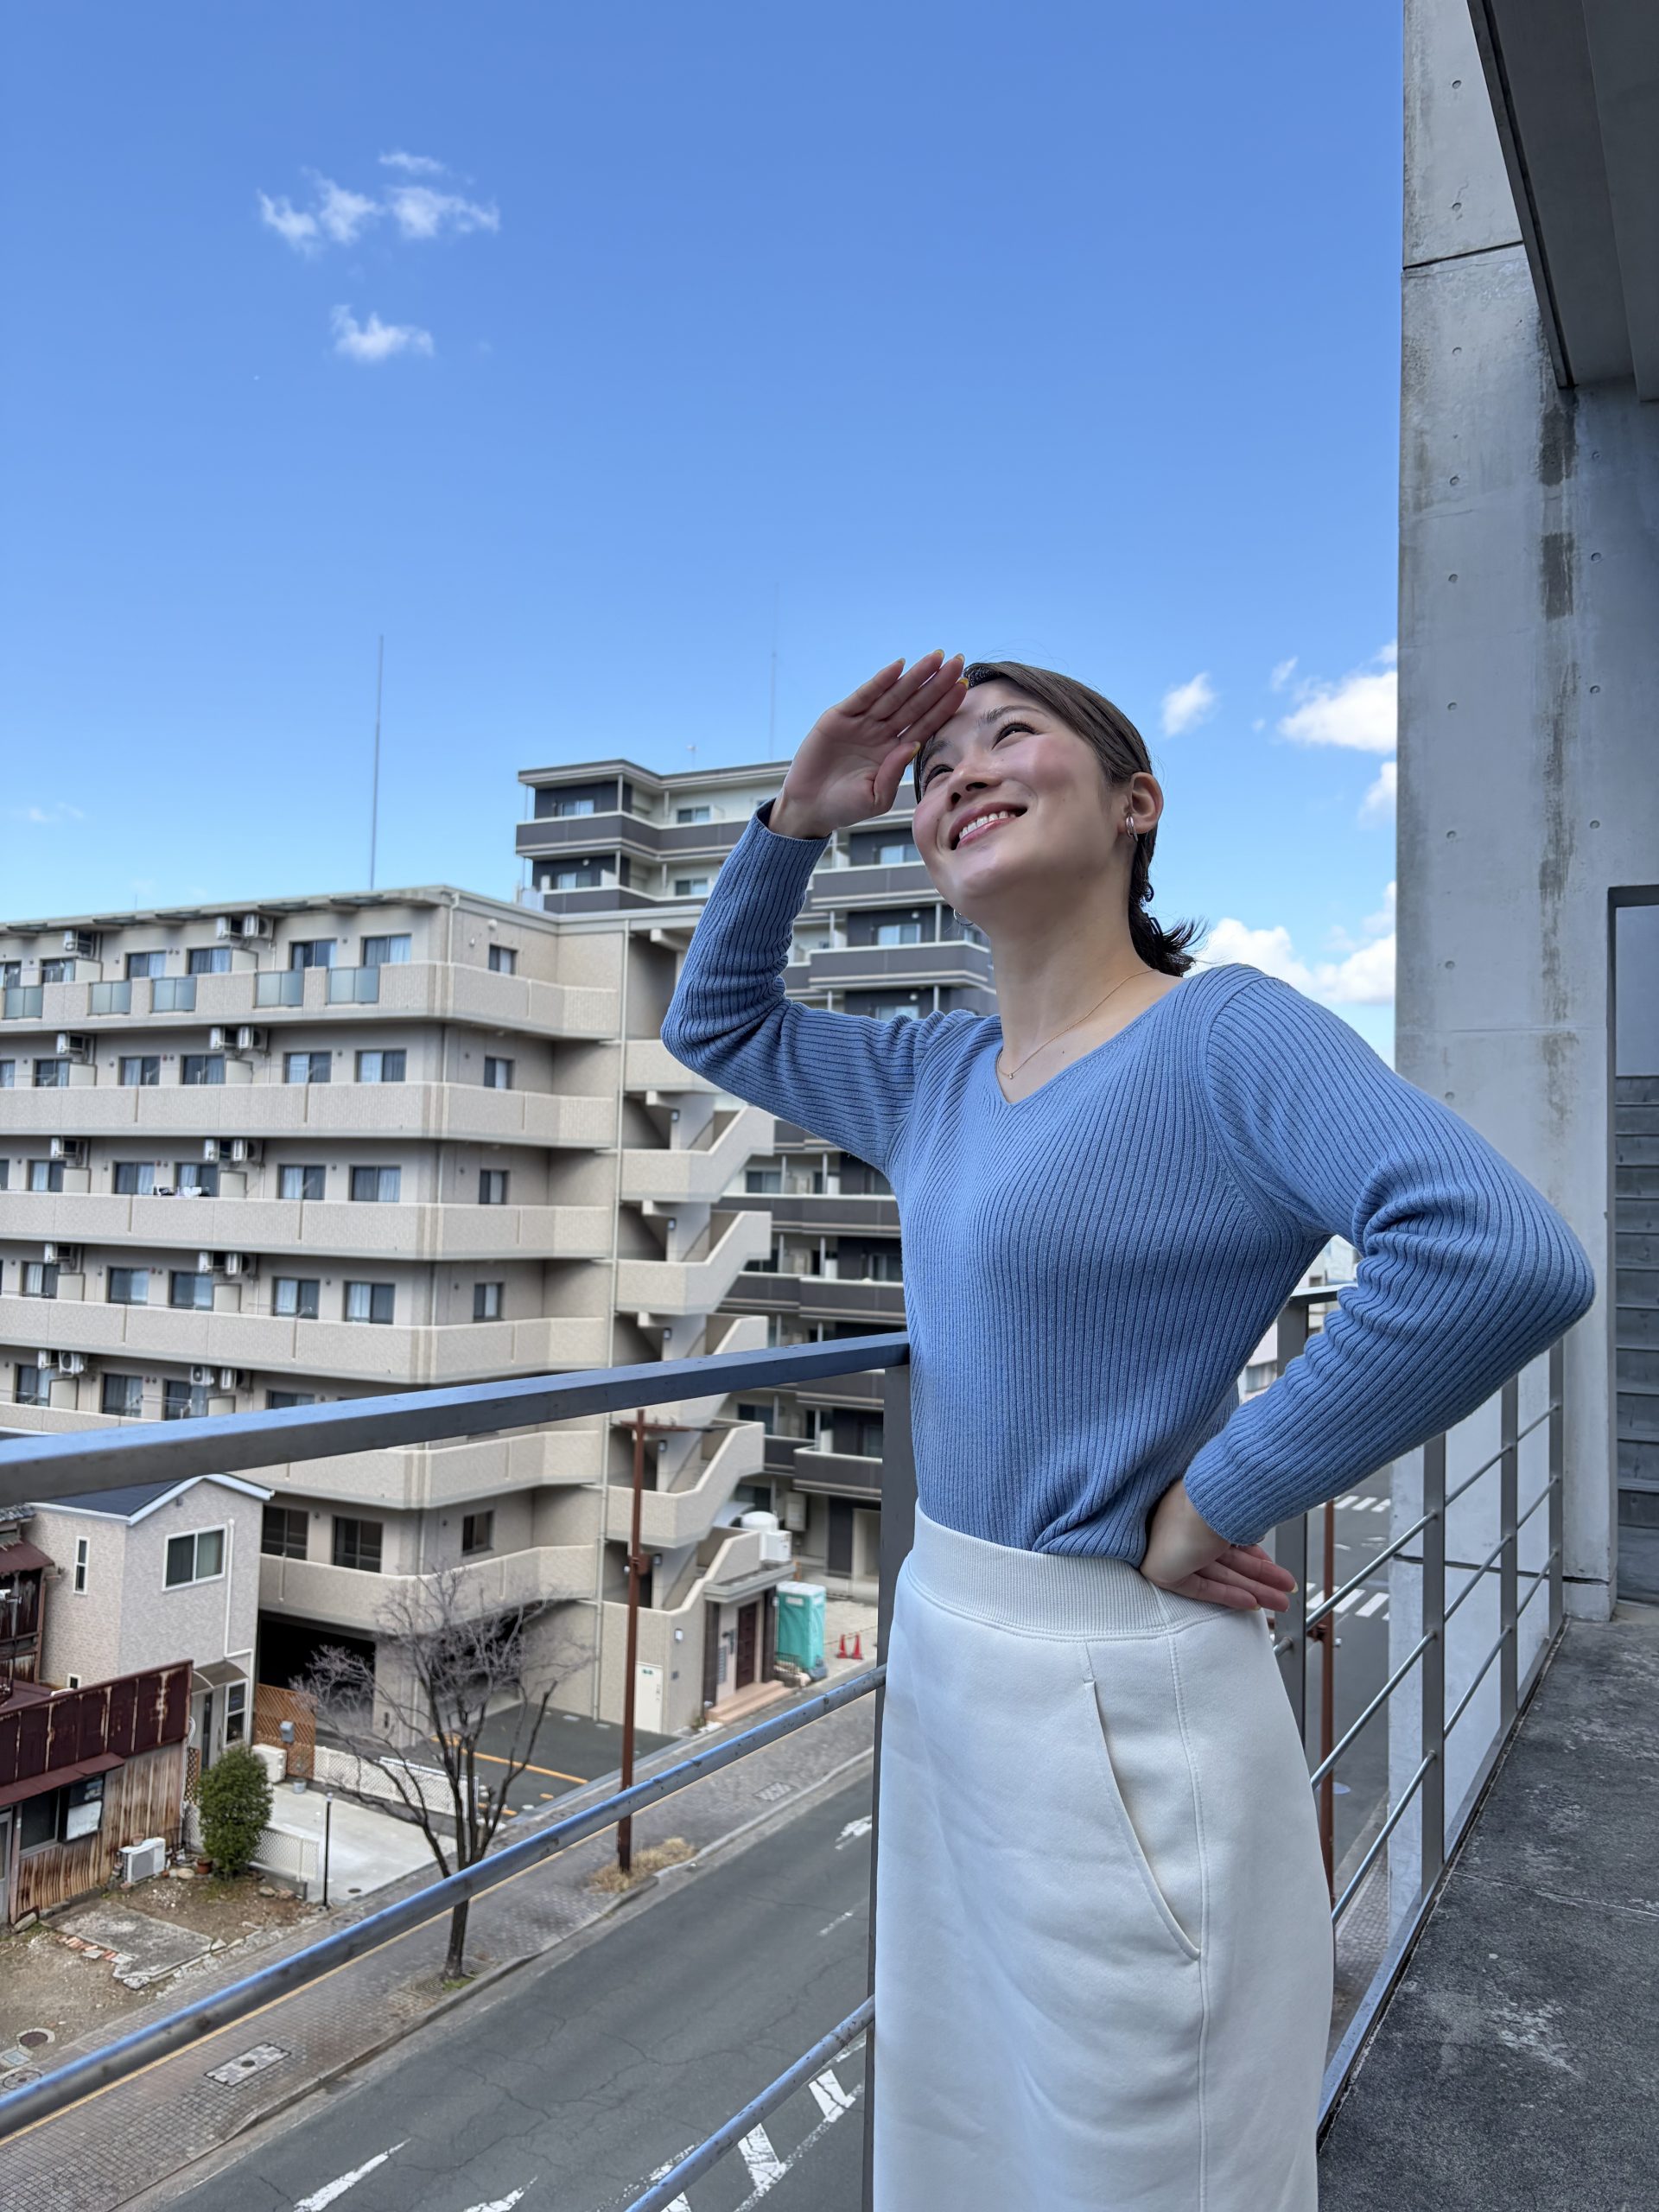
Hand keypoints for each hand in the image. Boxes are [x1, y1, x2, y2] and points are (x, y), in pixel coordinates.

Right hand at [770, 652, 966, 838]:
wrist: (810, 808)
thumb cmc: (845, 807)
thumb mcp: (877, 798)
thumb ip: (895, 773)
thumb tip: (913, 744)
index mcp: (895, 751)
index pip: (926, 723)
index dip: (944, 705)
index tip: (964, 686)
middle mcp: (882, 733)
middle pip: (915, 704)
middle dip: (936, 683)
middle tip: (958, 661)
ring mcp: (861, 723)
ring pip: (893, 695)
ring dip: (915, 676)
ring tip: (935, 658)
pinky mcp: (838, 718)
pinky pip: (863, 696)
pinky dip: (880, 682)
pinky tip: (898, 667)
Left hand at [1139, 1478, 1296, 1613]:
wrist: (1205, 1505)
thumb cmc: (1222, 1498)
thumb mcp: (1241, 1512)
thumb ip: (1246, 1527)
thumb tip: (1258, 1536)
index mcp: (1196, 1506)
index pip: (1227, 1540)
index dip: (1254, 1556)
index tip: (1274, 1566)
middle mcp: (1183, 1526)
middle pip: (1228, 1560)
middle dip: (1261, 1578)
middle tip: (1285, 1589)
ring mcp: (1171, 1547)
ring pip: (1219, 1575)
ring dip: (1252, 1590)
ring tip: (1280, 1602)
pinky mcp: (1161, 1570)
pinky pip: (1199, 1588)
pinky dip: (1227, 1595)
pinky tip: (1251, 1602)